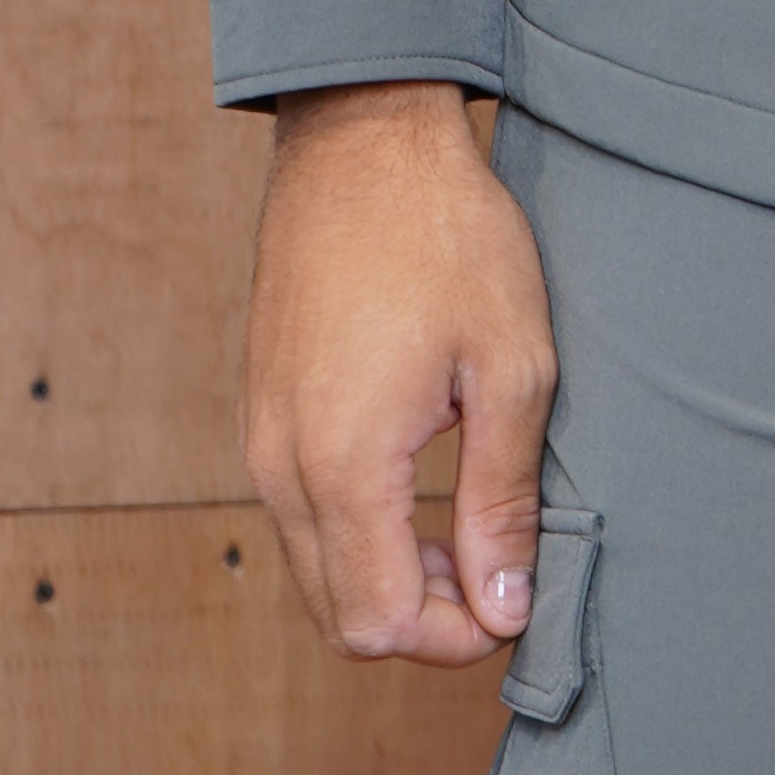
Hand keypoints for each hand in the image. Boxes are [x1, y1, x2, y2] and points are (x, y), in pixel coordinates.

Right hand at [240, 82, 555, 668]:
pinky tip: (419, 483)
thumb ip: (502, 501)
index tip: (515, 599)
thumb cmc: (446, 236)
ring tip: (466, 527)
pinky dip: (356, 531)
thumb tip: (506, 608)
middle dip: (423, 619)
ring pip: (316, 569)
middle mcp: (280, 465)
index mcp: (341, 462)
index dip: (454, 637)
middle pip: (339, 615)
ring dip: (389, 576)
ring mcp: (259, 437)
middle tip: (498, 572)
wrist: (363, 138)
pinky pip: (299, 514)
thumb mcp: (510, 365)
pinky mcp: (260, 411)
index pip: (378, 624)